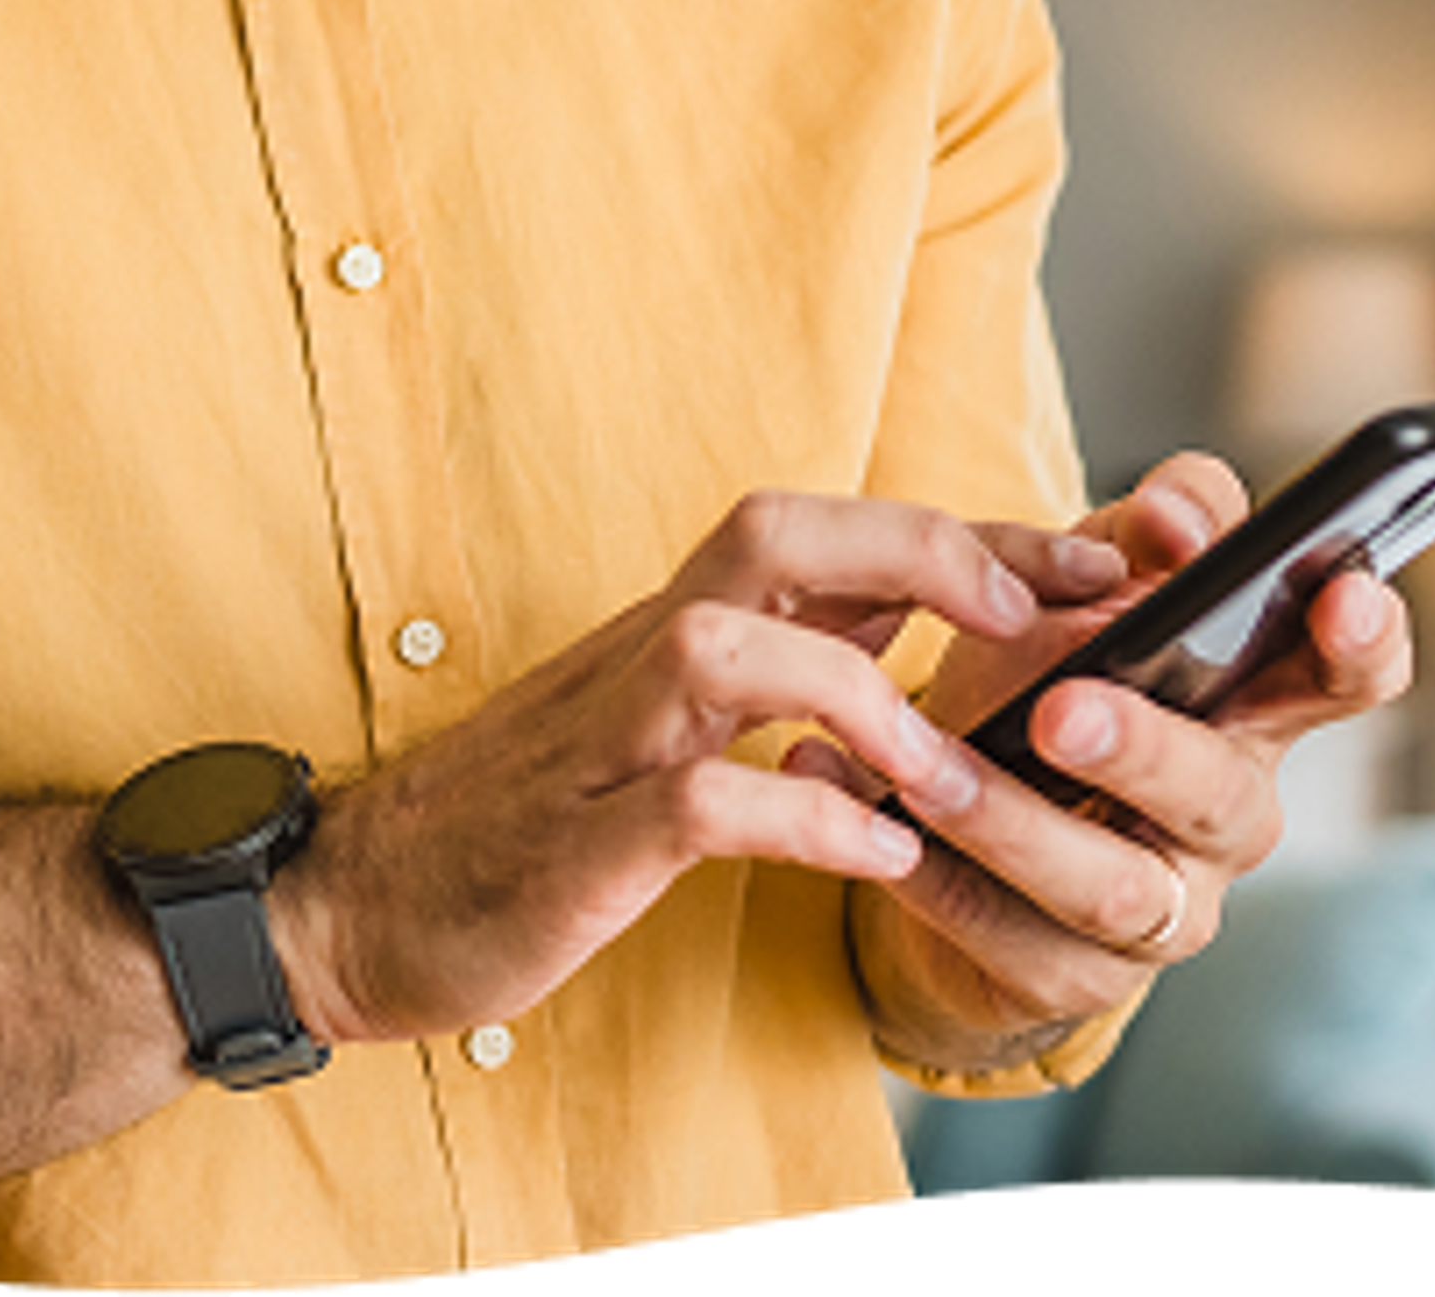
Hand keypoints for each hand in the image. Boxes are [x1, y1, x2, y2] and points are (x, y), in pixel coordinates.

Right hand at [270, 490, 1119, 1052]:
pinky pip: (697, 803)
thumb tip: (904, 647)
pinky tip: (872, 855)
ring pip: (730, 645)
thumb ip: (767, 680)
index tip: (1092, 560)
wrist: (343, 903)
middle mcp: (643, 657)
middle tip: (1043, 604)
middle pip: (779, 531)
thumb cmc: (518, 824)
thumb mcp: (658, 733)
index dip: (966, 532)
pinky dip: (798, 817)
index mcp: (675, 628)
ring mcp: (604, 744)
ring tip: (947, 764)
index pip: (830, 531)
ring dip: (859, 693)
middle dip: (923, 546)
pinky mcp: (578, 843)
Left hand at [801, 452, 1415, 1069]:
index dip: (1363, 641)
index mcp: (1254, 704)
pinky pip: (1007, 938)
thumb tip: (1178, 515)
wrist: (950, 811)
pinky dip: (930, 877)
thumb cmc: (1047, 673)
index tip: (1343, 594)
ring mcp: (1163, 908)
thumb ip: (1144, 527)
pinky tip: (862, 812)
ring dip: (1011, 822)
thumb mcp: (1090, 581)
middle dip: (1146, 749)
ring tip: (922, 768)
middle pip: (1222, 793)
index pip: (1348, 675)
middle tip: (1064, 708)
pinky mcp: (1072, 976)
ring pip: (1112, 886)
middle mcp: (1230, 813)